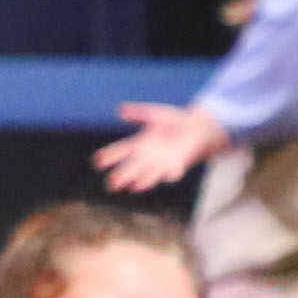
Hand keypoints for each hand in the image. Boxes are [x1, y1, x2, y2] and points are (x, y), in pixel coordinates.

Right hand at [92, 99, 228, 194]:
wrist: (198, 128)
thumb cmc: (174, 121)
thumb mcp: (155, 114)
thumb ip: (139, 112)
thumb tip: (120, 110)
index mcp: (139, 143)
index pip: (121, 151)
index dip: (110, 156)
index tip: (98, 162)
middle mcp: (148, 157)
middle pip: (131, 168)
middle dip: (122, 176)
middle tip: (111, 184)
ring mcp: (162, 163)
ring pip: (148, 174)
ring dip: (141, 180)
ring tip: (132, 186)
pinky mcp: (177, 165)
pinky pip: (172, 173)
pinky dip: (170, 174)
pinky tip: (168, 175)